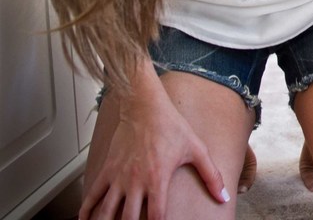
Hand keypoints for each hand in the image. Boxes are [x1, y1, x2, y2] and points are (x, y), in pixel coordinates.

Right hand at [79, 81, 228, 219]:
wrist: (145, 107)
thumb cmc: (171, 126)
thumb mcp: (197, 149)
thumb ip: (211, 175)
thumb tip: (223, 196)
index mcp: (157, 179)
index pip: (157, 216)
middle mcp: (135, 182)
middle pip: (128, 219)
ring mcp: (118, 177)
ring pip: (106, 211)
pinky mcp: (107, 170)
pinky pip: (93, 194)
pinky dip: (86, 210)